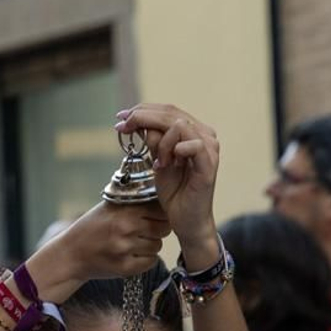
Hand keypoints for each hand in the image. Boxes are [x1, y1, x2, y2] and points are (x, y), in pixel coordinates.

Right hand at [28, 201, 170, 296]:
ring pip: (157, 246)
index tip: (152, 216)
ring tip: (132, 243)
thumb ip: (134, 201)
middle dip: (156, 230)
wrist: (71, 254)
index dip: (159, 214)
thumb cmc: (92, 227)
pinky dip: (144, 260)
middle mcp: (126, 228)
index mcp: (125, 210)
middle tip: (142, 231)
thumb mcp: (109, 207)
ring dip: (149, 246)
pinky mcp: (125, 267)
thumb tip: (163, 195)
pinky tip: (130, 255)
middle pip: (163, 229)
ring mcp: (125, 249)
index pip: (161, 210)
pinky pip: (150, 262)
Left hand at [116, 104, 220, 256]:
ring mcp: (209, 148)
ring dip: (160, 142)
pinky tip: (166, 163)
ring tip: (158, 163)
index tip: (121, 117)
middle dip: (142, 118)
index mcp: (192, 131)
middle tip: (123, 126)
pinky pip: (194, 145)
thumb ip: (152, 142)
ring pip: (180, 126)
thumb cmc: (175, 192)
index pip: (167, 110)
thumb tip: (137, 123)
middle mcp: (204, 135)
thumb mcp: (157, 162)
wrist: (187, 220)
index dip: (142, 110)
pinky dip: (176, 149)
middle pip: (171, 113)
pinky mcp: (209, 164)